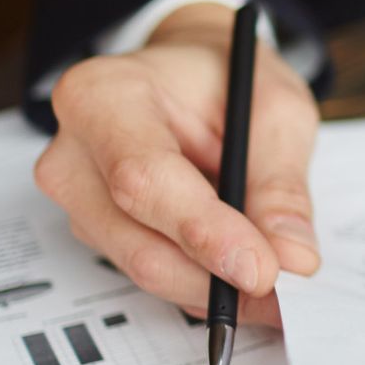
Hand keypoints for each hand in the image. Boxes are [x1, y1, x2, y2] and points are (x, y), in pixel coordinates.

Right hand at [35, 2, 320, 325]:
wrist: (193, 72)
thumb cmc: (225, 79)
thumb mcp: (275, 109)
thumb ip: (281, 184)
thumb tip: (291, 257)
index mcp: (103, 96)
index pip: (143, 179)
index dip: (204, 232)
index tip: (261, 270)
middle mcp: (72, 150)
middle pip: (136, 239)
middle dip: (214, 276)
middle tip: (282, 292)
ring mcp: (76, 195)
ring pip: (141, 266)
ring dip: (209, 285)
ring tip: (269, 281)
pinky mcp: (92, 227)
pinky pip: (143, 270)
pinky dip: (196, 281)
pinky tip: (235, 272)